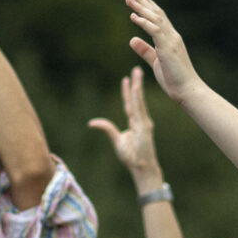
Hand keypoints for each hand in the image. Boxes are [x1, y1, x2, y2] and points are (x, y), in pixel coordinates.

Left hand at [87, 67, 162, 187]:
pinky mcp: (145, 126)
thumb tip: (92, 122)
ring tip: (137, 73)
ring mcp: (144, 122)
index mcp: (135, 123)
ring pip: (139, 101)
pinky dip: (138, 98)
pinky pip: (140, 109)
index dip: (127, 92)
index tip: (126, 80)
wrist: (141, 167)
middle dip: (136, 84)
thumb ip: (107, 129)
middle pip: (136, 99)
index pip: (130, 104)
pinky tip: (136, 88)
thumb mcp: (116, 140)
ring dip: (138, 86)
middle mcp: (141, 120)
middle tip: (136, 70)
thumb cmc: (132, 157)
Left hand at [122, 0, 205, 100]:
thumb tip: (132, 39)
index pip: (157, 16)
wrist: (189, 91)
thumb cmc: (175, 80)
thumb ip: (145, 50)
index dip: (146, 4)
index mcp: (169, 38)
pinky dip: (144, 22)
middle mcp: (171, 35)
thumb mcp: (155, 63)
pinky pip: (155, 31)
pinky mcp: (168, 48)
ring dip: (141, 7)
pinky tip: (133, 16)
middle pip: (155, 12)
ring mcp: (171, 40)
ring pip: (155, 18)